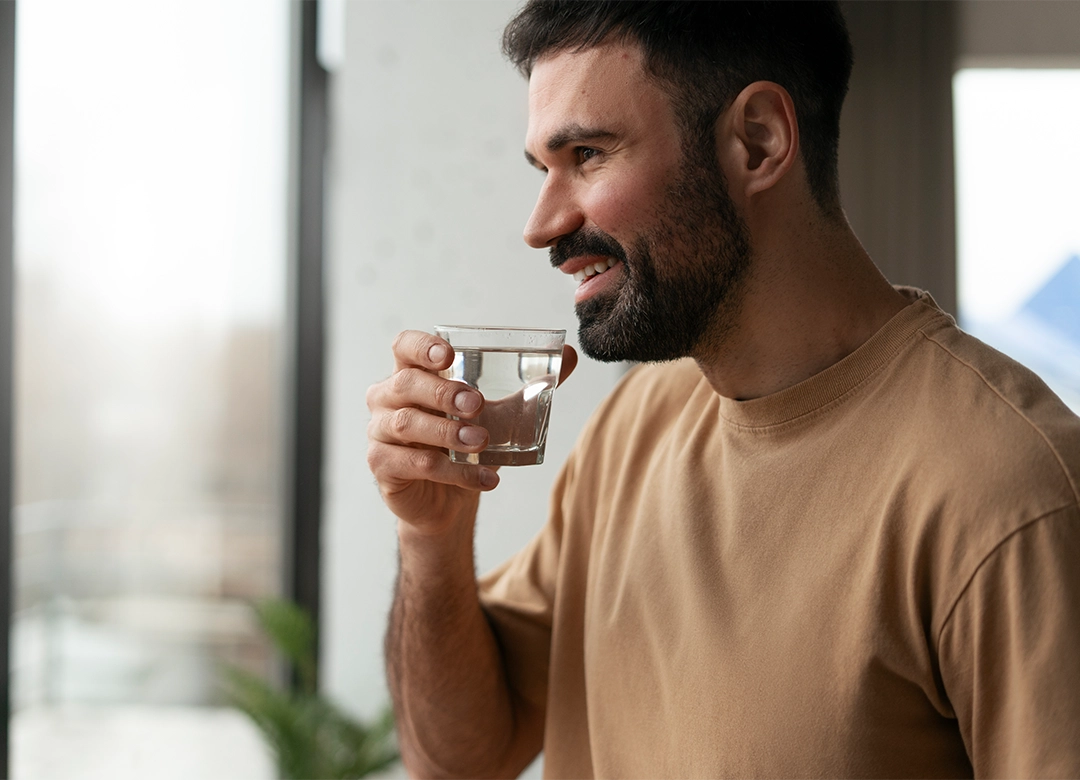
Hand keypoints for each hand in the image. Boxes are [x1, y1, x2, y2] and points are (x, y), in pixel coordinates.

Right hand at [367, 330, 577, 532]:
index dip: (422, 347)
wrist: (448, 501)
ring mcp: (380, 433)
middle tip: (478, 405)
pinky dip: (455, 472)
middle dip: (443, 392)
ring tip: (483, 442)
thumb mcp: (500, 413)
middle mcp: (388, 398)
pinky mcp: (383, 466)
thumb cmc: (465, 445)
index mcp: (412, 374)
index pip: (405, 347)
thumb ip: (530, 385)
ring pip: (406, 425)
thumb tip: (570, 355)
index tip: (450, 356)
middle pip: (405, 384)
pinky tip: (486, 478)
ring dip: (448, 432)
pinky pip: (417, 465)